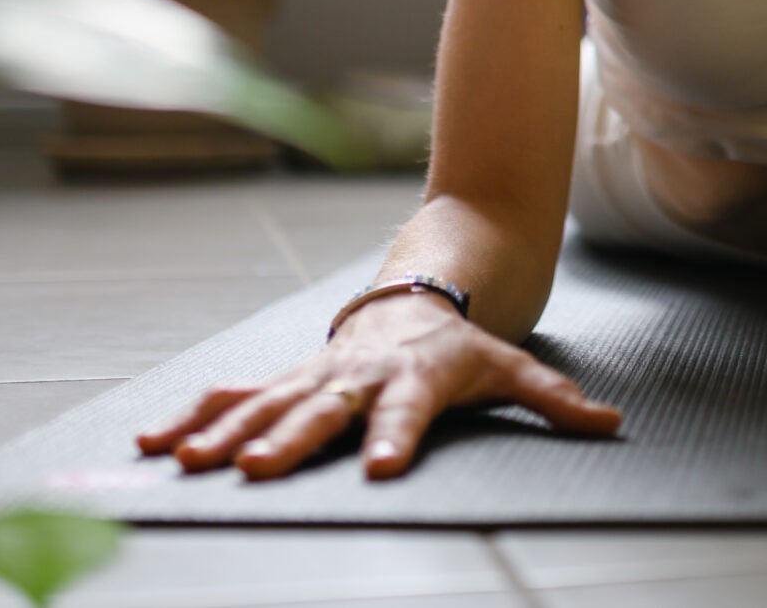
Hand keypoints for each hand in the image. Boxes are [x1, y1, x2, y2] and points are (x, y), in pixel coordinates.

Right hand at [134, 292, 621, 480]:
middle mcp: (357, 375)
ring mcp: (316, 375)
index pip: (407, 410)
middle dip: (288, 440)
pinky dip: (192, 416)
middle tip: (258, 472)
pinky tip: (154, 444)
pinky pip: (232, 397)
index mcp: (413, 377)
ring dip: (227, 433)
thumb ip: (556, 399)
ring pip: (266, 404)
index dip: (396, 437)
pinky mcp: (286, 379)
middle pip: (322, 410)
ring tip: (191, 463)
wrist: (421, 295)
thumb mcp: (514, 366)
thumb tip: (612, 423)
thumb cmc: (465, 347)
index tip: (380, 469)